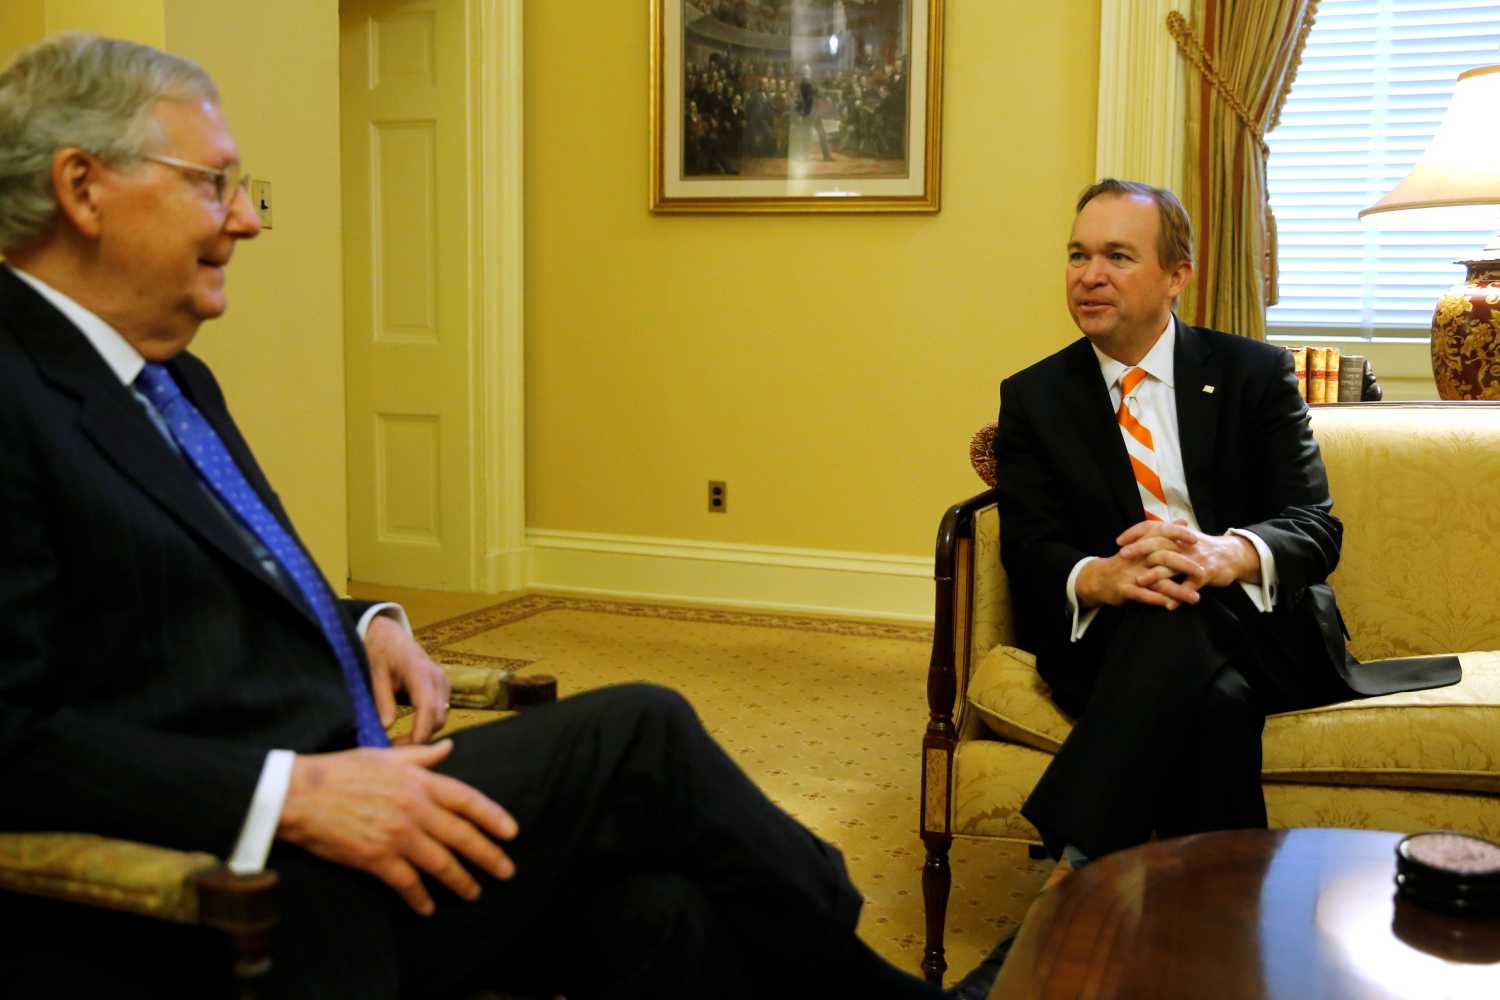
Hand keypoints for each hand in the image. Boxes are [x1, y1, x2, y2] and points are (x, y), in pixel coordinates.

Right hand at [278, 741, 517, 915]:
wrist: (300, 794)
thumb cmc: (341, 771)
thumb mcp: (385, 755)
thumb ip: (421, 756)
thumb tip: (449, 748)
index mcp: (419, 781)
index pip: (467, 799)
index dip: (493, 816)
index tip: (512, 832)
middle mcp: (414, 808)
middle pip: (461, 835)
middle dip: (488, 856)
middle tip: (507, 871)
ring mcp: (397, 834)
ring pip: (440, 863)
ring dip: (460, 881)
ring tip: (473, 892)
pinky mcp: (376, 858)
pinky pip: (407, 883)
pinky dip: (420, 897)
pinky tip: (428, 907)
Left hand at [364, 614, 450, 743]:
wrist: (389, 634)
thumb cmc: (380, 651)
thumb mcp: (375, 674)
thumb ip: (382, 700)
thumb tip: (386, 728)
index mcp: (420, 671)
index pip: (428, 707)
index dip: (420, 732)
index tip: (404, 749)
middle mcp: (437, 677)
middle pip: (438, 717)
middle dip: (420, 737)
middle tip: (393, 747)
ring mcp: (443, 681)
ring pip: (442, 717)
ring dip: (425, 732)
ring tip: (399, 741)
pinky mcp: (443, 686)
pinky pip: (441, 711)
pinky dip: (428, 724)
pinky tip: (410, 729)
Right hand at [1076, 541, 1196, 610]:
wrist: (1097, 578)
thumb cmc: (1125, 562)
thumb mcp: (1141, 544)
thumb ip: (1163, 533)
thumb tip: (1183, 521)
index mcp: (1140, 544)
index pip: (1160, 533)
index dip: (1177, 534)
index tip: (1195, 539)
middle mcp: (1136, 557)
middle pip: (1163, 556)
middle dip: (1184, 565)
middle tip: (1202, 572)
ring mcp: (1130, 573)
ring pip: (1157, 580)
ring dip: (1177, 590)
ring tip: (1195, 598)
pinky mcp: (1124, 589)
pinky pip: (1143, 595)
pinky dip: (1158, 600)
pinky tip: (1172, 605)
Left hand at [1117, 521, 1259, 594]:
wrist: (1234, 554)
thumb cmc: (1203, 548)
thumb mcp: (1184, 538)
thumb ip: (1164, 537)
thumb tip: (1141, 535)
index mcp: (1178, 535)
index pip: (1153, 527)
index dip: (1135, 533)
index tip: (1119, 541)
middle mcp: (1185, 544)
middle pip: (1160, 543)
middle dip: (1140, 549)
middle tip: (1123, 556)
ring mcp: (1195, 559)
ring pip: (1174, 564)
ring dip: (1156, 573)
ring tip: (1140, 581)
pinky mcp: (1207, 574)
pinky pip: (1191, 585)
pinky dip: (1180, 595)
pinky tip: (1169, 605)